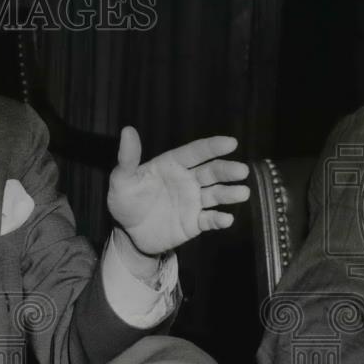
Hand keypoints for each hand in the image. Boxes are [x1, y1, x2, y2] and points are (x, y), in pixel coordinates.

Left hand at [107, 127, 249, 255]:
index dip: (212, 147)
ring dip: (229, 193)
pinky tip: (226, 219)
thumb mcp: (121, 180)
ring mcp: (193, 201)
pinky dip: (219, 220)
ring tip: (242, 192)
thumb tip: (127, 130)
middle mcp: (187, 180)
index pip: (196, 152)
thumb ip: (128, 158)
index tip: (231, 142)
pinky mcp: (194, 222)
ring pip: (216, 194)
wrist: (128, 233)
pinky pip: (210, 220)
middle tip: (241, 170)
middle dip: (227, 170)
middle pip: (211, 172)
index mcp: (172, 165)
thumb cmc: (125, 201)